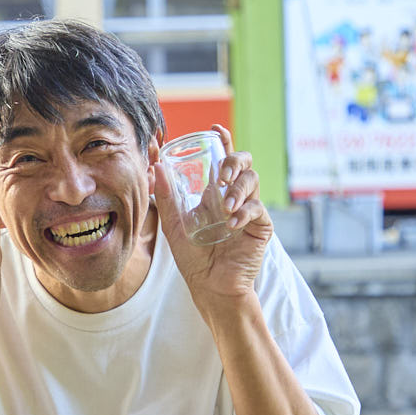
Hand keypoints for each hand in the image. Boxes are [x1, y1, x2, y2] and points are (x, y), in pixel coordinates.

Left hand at [152, 125, 272, 309]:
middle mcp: (234, 197)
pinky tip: (232, 222)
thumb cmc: (193, 258)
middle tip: (222, 174)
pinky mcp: (261, 227)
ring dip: (238, 189)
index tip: (215, 128)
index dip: (223, 141)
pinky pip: (258, 209)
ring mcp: (249, 211)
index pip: (223, 159)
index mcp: (215, 193)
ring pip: (253, 181)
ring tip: (225, 206)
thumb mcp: (173, 225)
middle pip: (244, 163)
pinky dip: (245, 212)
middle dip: (235, 161)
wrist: (209, 286)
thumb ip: (166, 198)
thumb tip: (155, 166)